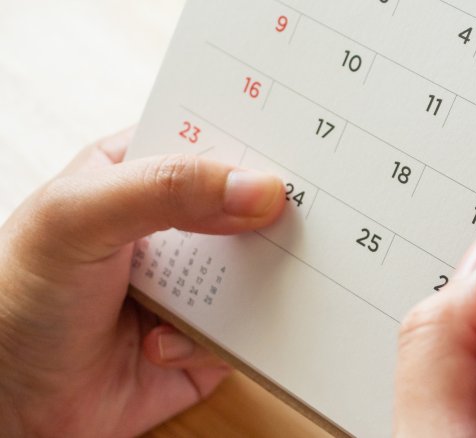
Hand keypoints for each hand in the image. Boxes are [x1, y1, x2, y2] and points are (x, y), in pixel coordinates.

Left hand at [0, 129, 284, 436]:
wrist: (11, 407)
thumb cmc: (15, 300)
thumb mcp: (78, 219)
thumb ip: (165, 189)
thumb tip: (259, 188)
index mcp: (137, 175)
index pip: (208, 140)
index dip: (252, 139)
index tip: (296, 145)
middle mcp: (171, 226)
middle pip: (248, 204)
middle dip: (271, 214)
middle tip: (291, 218)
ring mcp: (192, 283)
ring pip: (260, 268)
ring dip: (251, 283)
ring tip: (209, 297)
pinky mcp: (208, 337)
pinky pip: (249, 330)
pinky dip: (216, 340)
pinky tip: (163, 346)